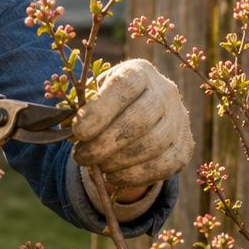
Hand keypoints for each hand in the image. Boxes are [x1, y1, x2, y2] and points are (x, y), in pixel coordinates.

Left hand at [71, 59, 192, 188]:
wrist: (143, 116)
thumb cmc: (109, 104)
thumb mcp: (94, 96)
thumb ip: (80, 108)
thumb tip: (63, 128)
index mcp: (140, 72)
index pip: (124, 87)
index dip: (100, 110)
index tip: (77, 131)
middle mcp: (165, 92)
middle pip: (140, 119)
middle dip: (105, 143)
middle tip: (81, 156)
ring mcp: (179, 120)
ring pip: (153, 144)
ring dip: (119, 161)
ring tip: (96, 166)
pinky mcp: (185, 147)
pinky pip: (164, 166)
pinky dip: (135, 175)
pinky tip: (113, 177)